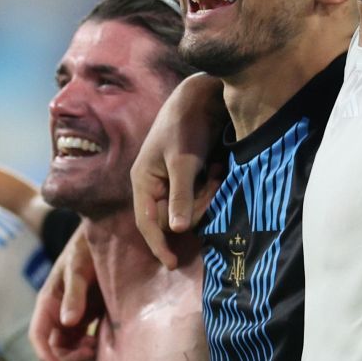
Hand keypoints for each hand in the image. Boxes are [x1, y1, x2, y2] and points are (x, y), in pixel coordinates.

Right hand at [29, 227, 99, 360]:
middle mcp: (57, 311)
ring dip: (78, 353)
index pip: (38, 334)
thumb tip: (68, 322)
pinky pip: (82, 340)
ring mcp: (72, 314)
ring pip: (68, 346)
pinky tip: (100, 343)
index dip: (44, 353)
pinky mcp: (88, 315)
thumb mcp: (78, 268)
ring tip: (95, 346)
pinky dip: (87, 347)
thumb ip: (74, 295)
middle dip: (67, 355)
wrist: (107, 235)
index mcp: (49, 300)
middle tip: (89, 351)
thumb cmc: (87, 248)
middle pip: (54, 346)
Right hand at [131, 74, 224, 267]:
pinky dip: (209, 188)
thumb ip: (181, 196)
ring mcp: (169, 179)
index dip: (159, 245)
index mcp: (143, 181)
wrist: (200, 95)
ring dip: (206, 197)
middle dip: (196, 207)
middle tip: (216, 185)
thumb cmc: (187, 124)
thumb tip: (176, 229)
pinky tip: (218, 169)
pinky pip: (197, 195)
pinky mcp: (186, 174)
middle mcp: (152, 183)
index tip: (172, 265)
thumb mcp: (184, 162)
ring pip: (187, 207)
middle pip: (171, 217)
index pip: (147, 222)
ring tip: (218, 173)